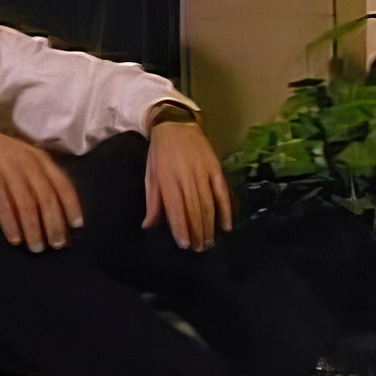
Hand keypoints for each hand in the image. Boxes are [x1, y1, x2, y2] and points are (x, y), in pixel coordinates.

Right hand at [0, 119, 82, 251]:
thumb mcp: (22, 157)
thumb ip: (39, 174)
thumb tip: (57, 207)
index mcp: (40, 158)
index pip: (64, 184)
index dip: (72, 206)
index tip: (77, 227)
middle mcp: (27, 162)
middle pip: (47, 198)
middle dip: (55, 224)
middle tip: (58, 245)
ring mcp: (7, 168)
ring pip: (27, 204)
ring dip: (34, 229)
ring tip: (37, 248)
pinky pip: (3, 204)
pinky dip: (10, 224)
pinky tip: (15, 240)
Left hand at [143, 121, 232, 251]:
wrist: (175, 125)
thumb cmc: (159, 154)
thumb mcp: (151, 175)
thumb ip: (153, 202)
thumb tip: (148, 226)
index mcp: (167, 179)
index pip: (175, 208)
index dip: (181, 228)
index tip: (184, 245)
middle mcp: (186, 177)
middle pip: (194, 210)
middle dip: (197, 232)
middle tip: (199, 249)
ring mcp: (203, 172)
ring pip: (208, 204)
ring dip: (210, 226)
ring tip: (210, 243)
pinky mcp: (216, 168)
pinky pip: (222, 192)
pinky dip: (226, 209)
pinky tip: (227, 226)